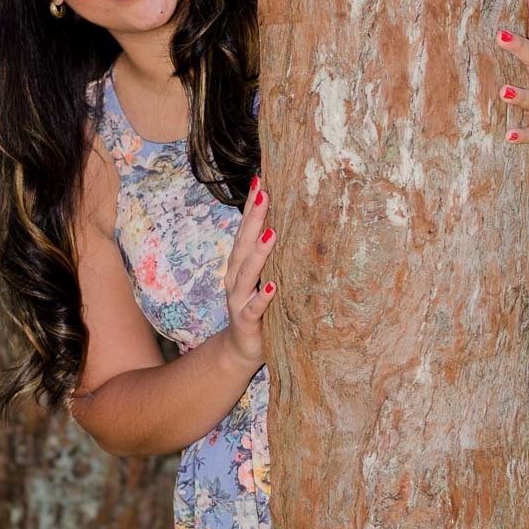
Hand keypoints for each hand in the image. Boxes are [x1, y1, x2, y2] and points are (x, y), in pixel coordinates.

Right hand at [223, 175, 276, 367]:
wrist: (241, 349)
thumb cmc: (258, 308)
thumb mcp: (263, 277)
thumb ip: (271, 255)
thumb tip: (292, 223)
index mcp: (240, 264)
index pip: (245, 230)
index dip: (251, 206)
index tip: (260, 179)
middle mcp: (235, 277)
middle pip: (243, 243)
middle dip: (254, 218)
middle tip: (265, 193)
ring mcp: (238, 299)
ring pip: (247, 272)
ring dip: (259, 252)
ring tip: (272, 232)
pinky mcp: (247, 321)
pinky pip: (255, 307)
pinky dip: (263, 296)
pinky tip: (273, 285)